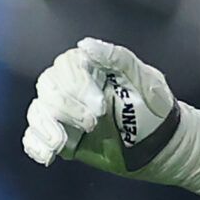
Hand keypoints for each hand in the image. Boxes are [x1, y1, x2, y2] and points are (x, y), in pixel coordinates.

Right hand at [21, 37, 199, 196]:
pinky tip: (47, 155)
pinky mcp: (63, 137)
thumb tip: (85, 45)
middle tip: (92, 123)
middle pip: (48, 88)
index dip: (77, 86)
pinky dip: (35, 144)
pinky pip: (35, 137)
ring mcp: (65, 114)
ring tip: (61, 143)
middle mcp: (72, 89)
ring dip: (45, 126)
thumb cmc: (157, 110)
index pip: (66, 67)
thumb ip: (118, 59)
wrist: (164, 148)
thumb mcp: (145, 80)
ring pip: (38, 111)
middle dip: (65, 107)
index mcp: (90, 69)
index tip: (101, 106)